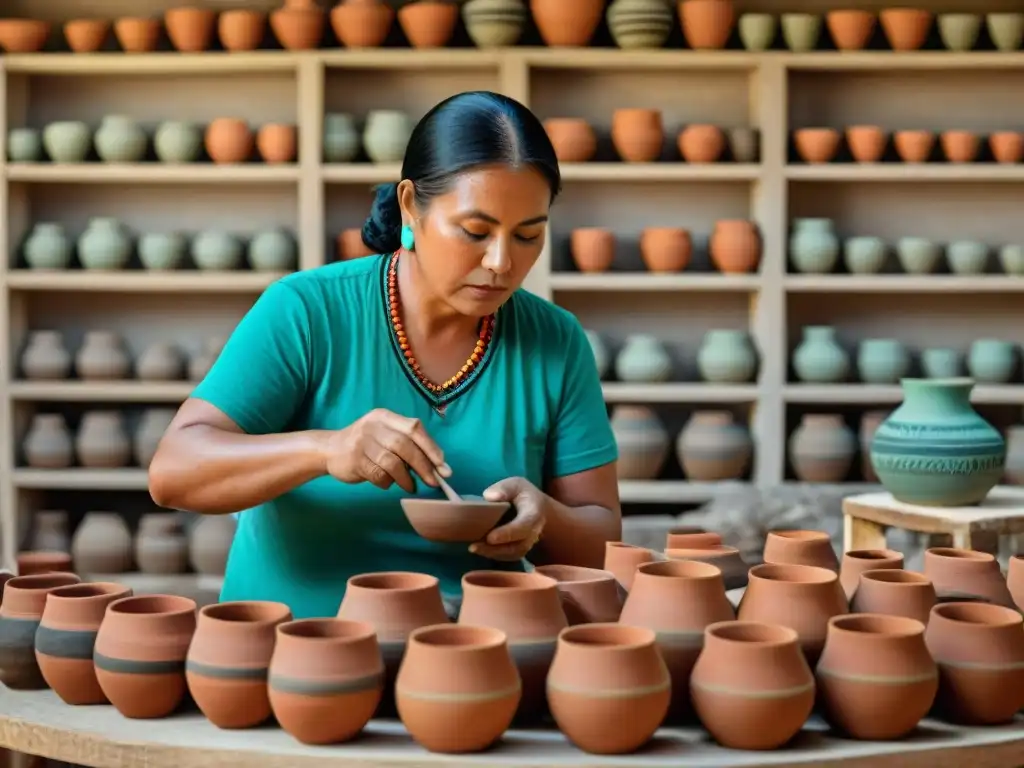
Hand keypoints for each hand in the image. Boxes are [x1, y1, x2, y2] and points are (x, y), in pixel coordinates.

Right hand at [326, 409, 450, 492]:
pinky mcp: (353, 460)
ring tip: (411, 486)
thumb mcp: (386, 435)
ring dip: (406, 478)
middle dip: (423, 466)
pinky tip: (388, 483)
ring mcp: (361, 442)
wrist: (330, 449)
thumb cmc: (367, 444)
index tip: (442, 465)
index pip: (414, 428)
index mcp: (386, 417)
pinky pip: (378, 475)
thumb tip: (439, 466)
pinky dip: (387, 483)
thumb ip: (409, 445)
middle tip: (433, 482)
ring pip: (391, 462)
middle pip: (404, 446)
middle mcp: (373, 426)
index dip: (431, 447)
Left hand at [470, 476, 547, 561]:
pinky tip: (479, 549)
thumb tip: (490, 497)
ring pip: (512, 554)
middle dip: (496, 548)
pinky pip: (507, 557)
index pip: (524, 526)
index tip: (490, 537)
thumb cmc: (522, 495)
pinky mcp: (519, 550)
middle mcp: (534, 532)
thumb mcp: (516, 485)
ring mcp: (528, 544)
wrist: (536, 509)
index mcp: (534, 513)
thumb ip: (504, 488)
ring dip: (492, 553)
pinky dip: (493, 555)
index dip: (508, 533)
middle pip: (518, 546)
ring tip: (473, 548)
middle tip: (474, 547)